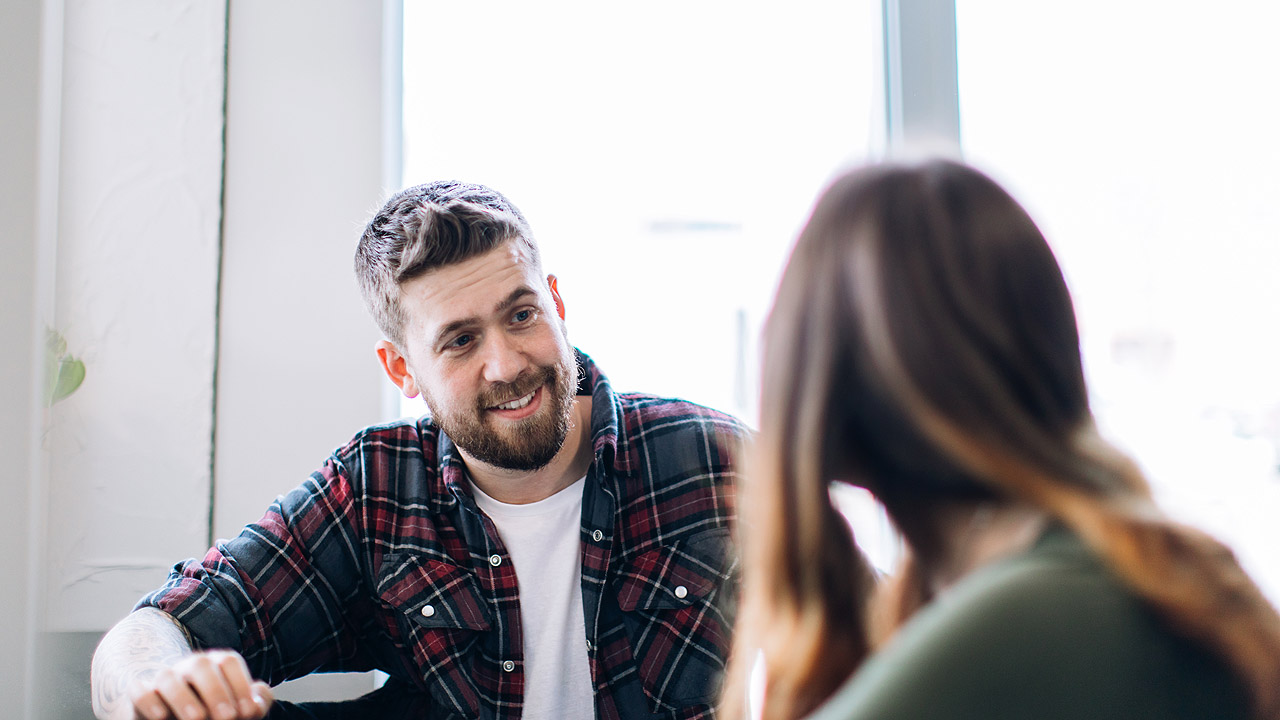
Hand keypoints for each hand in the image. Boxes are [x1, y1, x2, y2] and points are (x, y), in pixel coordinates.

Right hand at [127, 649, 273, 719]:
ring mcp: (164, 679)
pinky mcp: (141, 695)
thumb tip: (257, 703)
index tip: (249, 712)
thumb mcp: (237, 706)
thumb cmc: (215, 709)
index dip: (241, 685)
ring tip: (198, 719)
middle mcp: (189, 667)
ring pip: (168, 678)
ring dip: (183, 698)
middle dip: (216, 692)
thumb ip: (255, 702)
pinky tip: (162, 717)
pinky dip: (149, 702)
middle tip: (227, 718)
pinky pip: (140, 692)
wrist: (176, 715)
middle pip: (201, 666)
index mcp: (215, 664)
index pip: (228, 661)